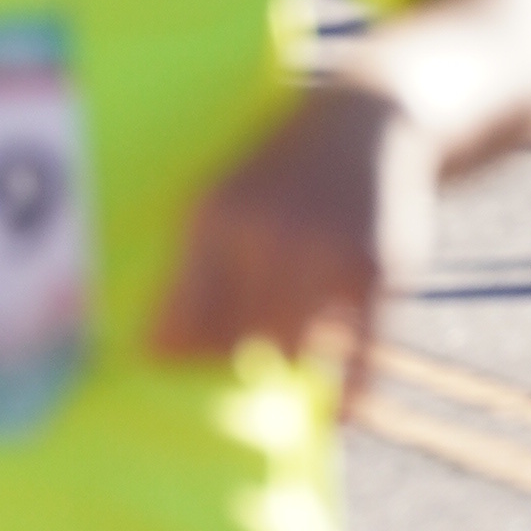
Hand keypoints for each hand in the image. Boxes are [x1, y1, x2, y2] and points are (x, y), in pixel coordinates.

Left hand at [147, 85, 436, 402]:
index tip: (171, 379)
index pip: (179, 319)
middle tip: (232, 371)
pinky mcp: (375, 270)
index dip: (173, 358)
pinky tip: (338, 413)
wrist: (375, 117)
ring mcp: (322, 251)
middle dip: (227, 363)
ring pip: (284, 350)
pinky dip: (347, 394)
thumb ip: (193, 268)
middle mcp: (264, 233)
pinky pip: (356, 355)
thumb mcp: (228, 196)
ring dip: (279, 371)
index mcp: (213, 215)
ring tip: (276, 368)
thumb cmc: (285, 170)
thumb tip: (155, 352)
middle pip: (228, 341)